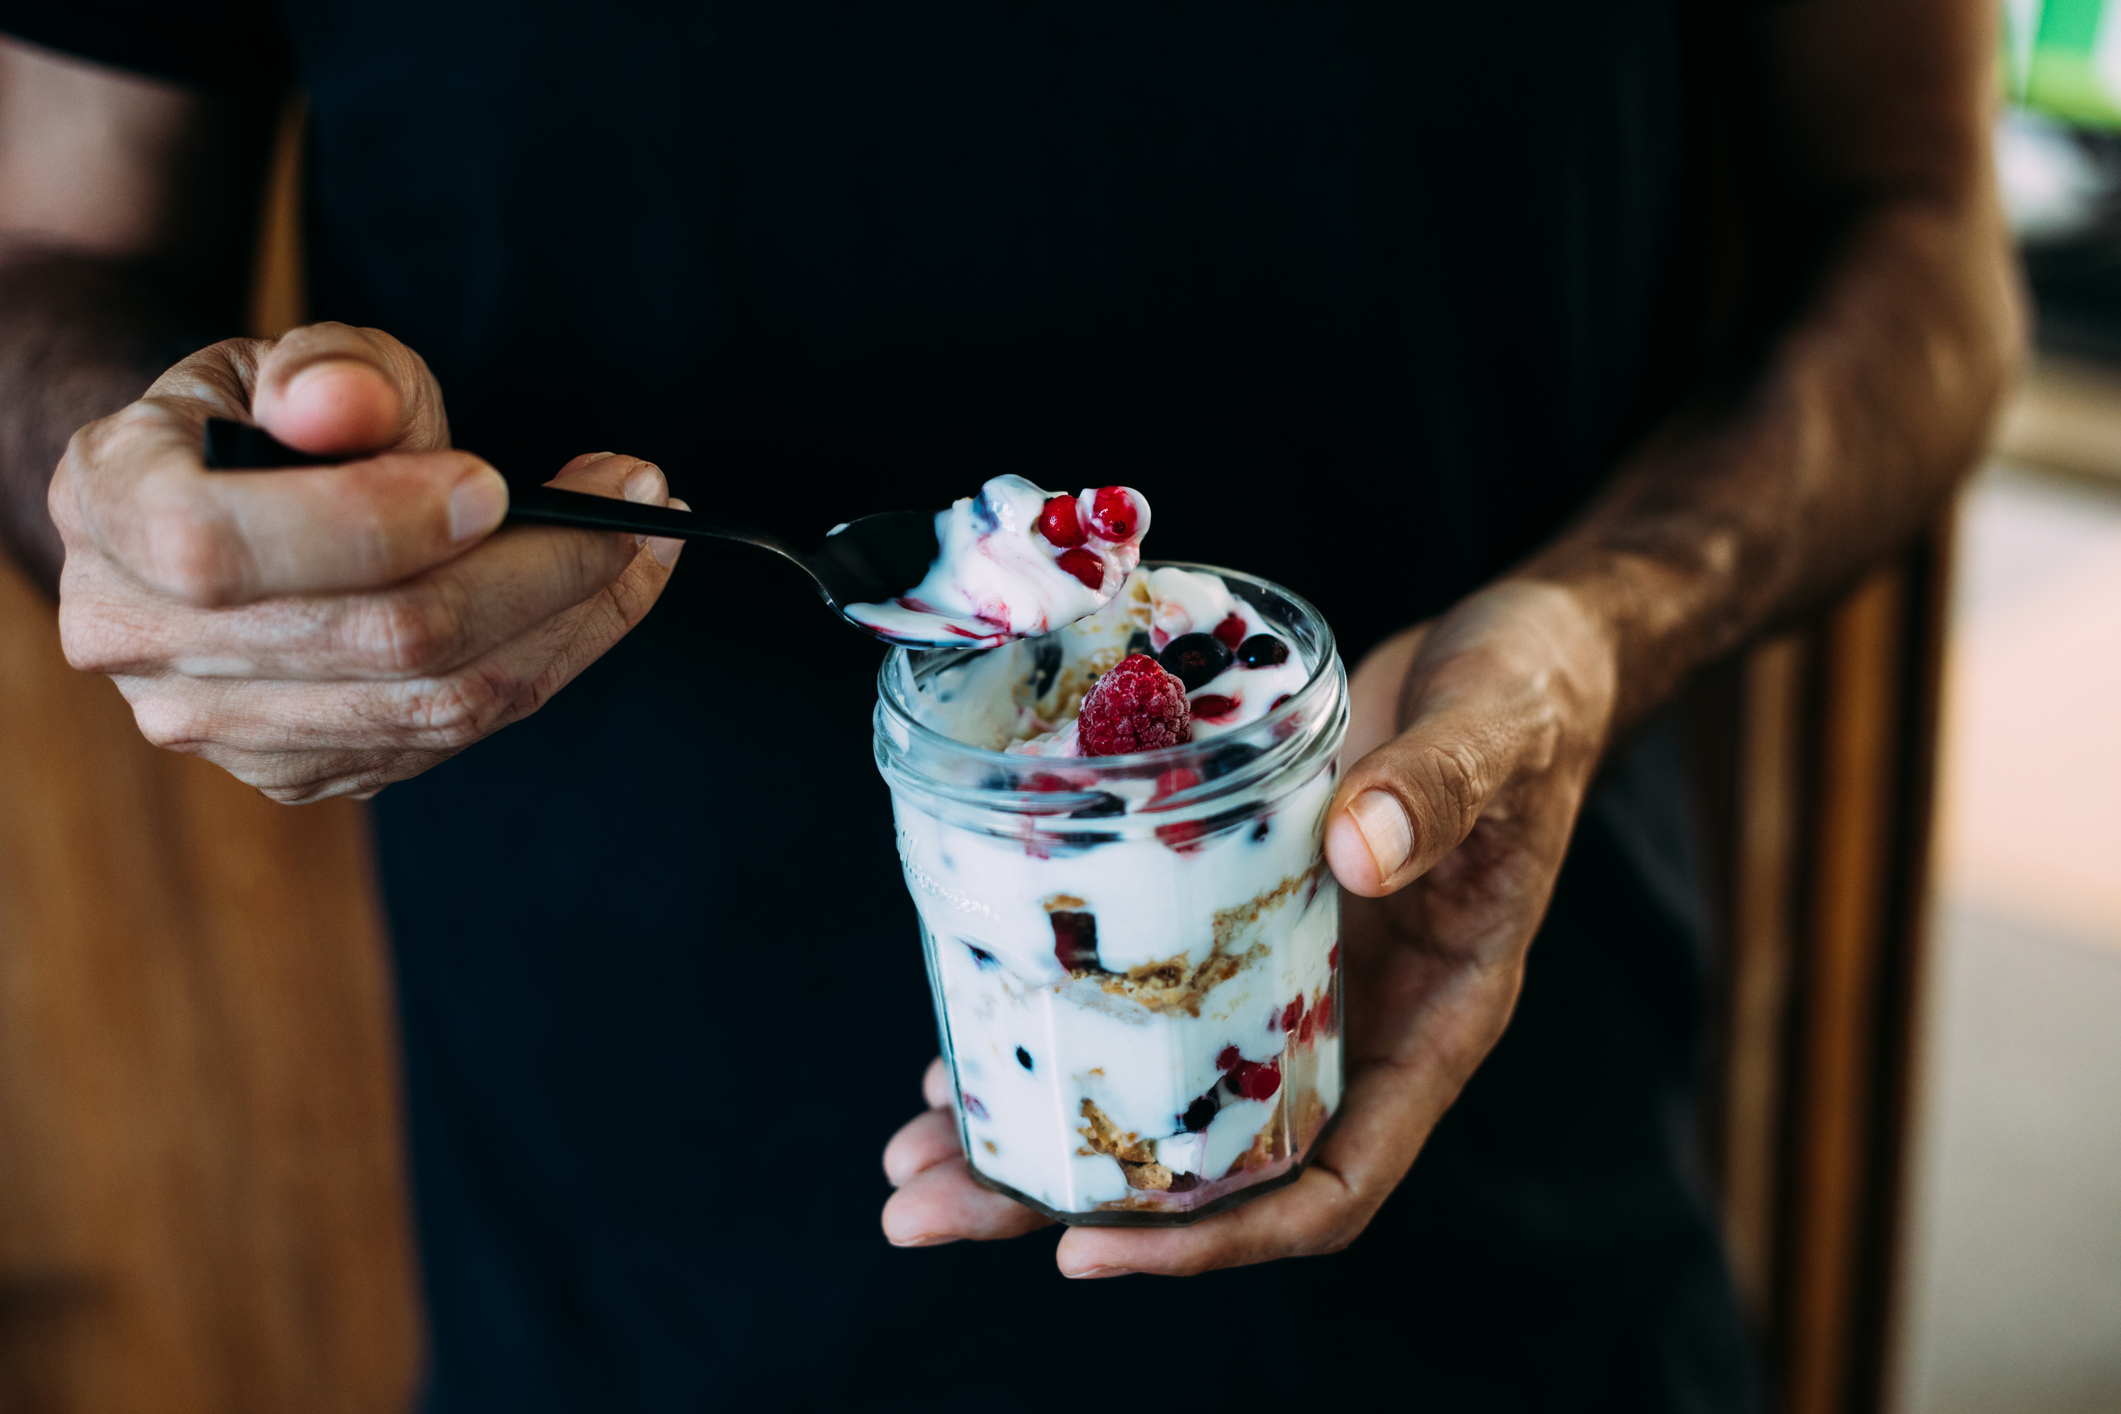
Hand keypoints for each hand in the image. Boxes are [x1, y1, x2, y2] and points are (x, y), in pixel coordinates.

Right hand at [48, 321, 684, 801]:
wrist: (221, 501)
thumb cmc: (269, 416)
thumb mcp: (290, 357)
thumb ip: (330, 371)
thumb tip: (349, 407)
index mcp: (108, 506)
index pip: (224, 546)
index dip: (375, 520)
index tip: (498, 481)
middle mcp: (141, 639)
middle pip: (379, 638)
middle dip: (542, 565)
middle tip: (641, 494)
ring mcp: (221, 725)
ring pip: (441, 703)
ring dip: (576, 616)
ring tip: (650, 534)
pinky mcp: (304, 770)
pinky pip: (458, 733)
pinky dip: (554, 658)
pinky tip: (606, 590)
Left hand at [879, 580, 1617, 1273]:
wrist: (1507, 655)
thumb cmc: (1530, 703)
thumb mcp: (1500, 734)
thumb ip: (1443, 792)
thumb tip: (1362, 854)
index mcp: (1431, 1026)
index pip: (1329, 1184)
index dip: (1216, 1237)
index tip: (1092, 1251)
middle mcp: (1347, 1024)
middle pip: (1206, 1164)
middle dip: (1065, 1203)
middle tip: (923, 1213)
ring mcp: (1285, 975)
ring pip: (1153, 1090)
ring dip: (1034, 1127)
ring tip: (909, 1157)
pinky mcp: (1234, 916)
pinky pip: (1140, 993)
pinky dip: (1054, 1020)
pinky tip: (967, 1033)